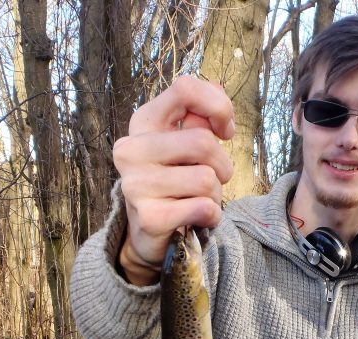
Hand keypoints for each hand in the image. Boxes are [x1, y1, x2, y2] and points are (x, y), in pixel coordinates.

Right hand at [114, 76, 234, 284]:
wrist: (149, 231)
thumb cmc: (174, 180)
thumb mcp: (184, 143)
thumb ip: (200, 116)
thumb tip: (216, 88)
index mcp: (142, 122)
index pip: (185, 89)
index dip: (218, 107)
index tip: (225, 130)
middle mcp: (131, 150)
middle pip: (202, 142)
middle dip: (222, 164)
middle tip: (213, 177)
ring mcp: (135, 185)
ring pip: (207, 179)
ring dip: (216, 194)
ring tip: (199, 198)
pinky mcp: (149, 217)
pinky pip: (204, 208)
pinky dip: (212, 215)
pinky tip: (198, 217)